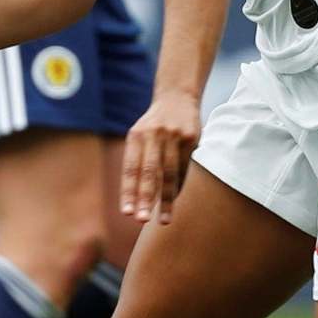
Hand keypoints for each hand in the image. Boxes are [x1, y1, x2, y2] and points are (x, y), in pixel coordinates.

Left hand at [121, 88, 201, 225]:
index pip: (131, 168)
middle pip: (149, 172)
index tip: (126, 212)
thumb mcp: (140, 135)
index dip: (129, 191)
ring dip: (166, 199)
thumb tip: (134, 197)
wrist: (177, 96)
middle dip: (145, 198)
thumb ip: (137, 160)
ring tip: (163, 220)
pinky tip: (174, 201)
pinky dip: (179, 186)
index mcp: (136, 135)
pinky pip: (185, 168)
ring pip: (170, 173)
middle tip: (141, 220)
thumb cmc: (154, 125)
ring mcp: (174, 136)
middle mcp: (154, 134)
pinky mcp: (191, 138)